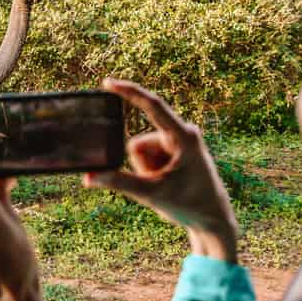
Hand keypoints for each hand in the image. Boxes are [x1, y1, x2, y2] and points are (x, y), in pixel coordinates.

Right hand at [84, 79, 238, 261]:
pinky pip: (147, 156)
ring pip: (140, 151)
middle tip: (161, 185)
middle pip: (137, 144)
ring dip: (145, 170)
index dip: (129, 92)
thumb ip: (119, 182)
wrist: (212, 218)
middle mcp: (182, 133)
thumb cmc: (188, 205)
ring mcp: (178, 140)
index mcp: (183, 137)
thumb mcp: (151, 194)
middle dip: (140, 167)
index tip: (108, 82)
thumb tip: (89, 177)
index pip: (153, 106)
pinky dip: (149, 171)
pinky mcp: (174, 149)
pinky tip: (166, 181)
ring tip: (166, 184)